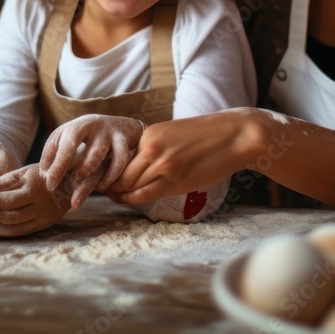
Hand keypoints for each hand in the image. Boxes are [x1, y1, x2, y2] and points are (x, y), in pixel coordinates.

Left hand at [0, 163, 72, 236]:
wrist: (71, 182)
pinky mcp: (43, 225)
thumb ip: (6, 180)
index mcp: (35, 189)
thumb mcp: (26, 170)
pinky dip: (3, 231)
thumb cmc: (45, 172)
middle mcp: (40, 206)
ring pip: (13, 228)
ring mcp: (43, 218)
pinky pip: (19, 232)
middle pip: (8, 216)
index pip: (7, 200)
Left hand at [40, 114, 144, 203]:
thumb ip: (56, 152)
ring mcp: (109, 132)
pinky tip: (102, 187)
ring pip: (95, 156)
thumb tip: (44, 173)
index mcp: (75, 125)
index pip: (61, 144)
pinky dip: (109, 178)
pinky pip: (118, 163)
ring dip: (85, 174)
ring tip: (80, 186)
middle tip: (65, 186)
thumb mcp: (71, 138)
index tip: (50, 185)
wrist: (124, 127)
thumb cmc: (91, 137)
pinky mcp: (125, 141)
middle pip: (74, 145)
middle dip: (64, 168)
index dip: (56, 166)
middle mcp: (91, 125)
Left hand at [107, 109, 255, 204]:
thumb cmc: (206, 135)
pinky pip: (146, 195)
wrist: (234, 135)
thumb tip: (134, 164)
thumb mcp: (171, 133)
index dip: (109, 169)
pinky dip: (133, 201)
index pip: (120, 157)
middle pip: (120, 174)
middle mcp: (152, 149)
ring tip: (112, 197)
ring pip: (130, 187)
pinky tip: (127, 201)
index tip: (103, 176)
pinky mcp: (176, 181)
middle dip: (109, 184)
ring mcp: (164, 166)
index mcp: (149, 134)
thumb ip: (152, 147)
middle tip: (100, 191)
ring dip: (120, 195)